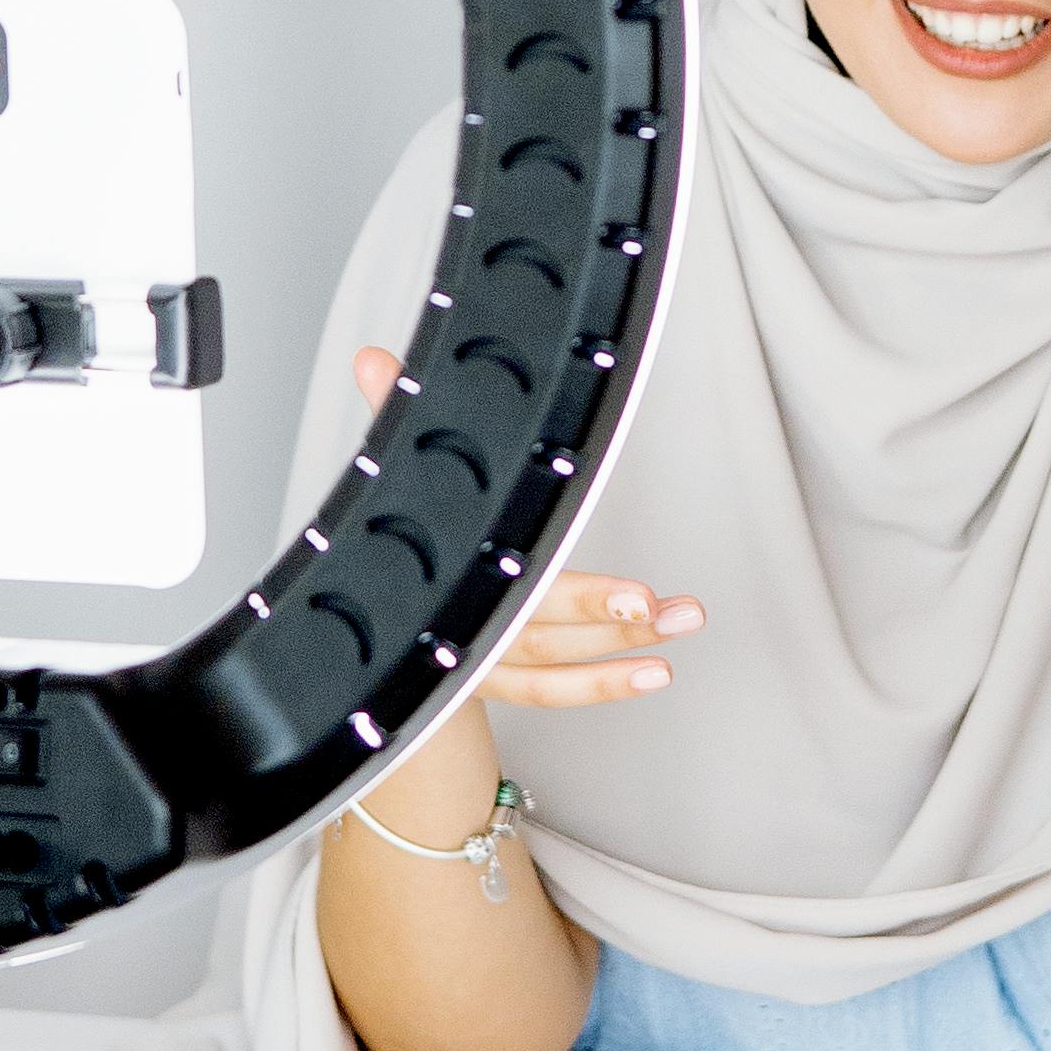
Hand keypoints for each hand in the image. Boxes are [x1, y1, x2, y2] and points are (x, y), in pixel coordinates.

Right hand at [354, 348, 701, 710]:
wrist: (367, 623)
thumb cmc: (398, 539)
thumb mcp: (395, 477)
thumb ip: (393, 413)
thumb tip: (372, 359)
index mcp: (444, 582)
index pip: (513, 583)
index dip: (578, 595)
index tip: (638, 594)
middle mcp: (462, 632)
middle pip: (539, 632)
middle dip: (607, 621)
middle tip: (666, 609)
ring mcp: (482, 663)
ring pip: (555, 664)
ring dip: (623, 648)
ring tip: (683, 620)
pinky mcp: (498, 680)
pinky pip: (552, 691)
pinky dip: (604, 684)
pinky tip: (654, 667)